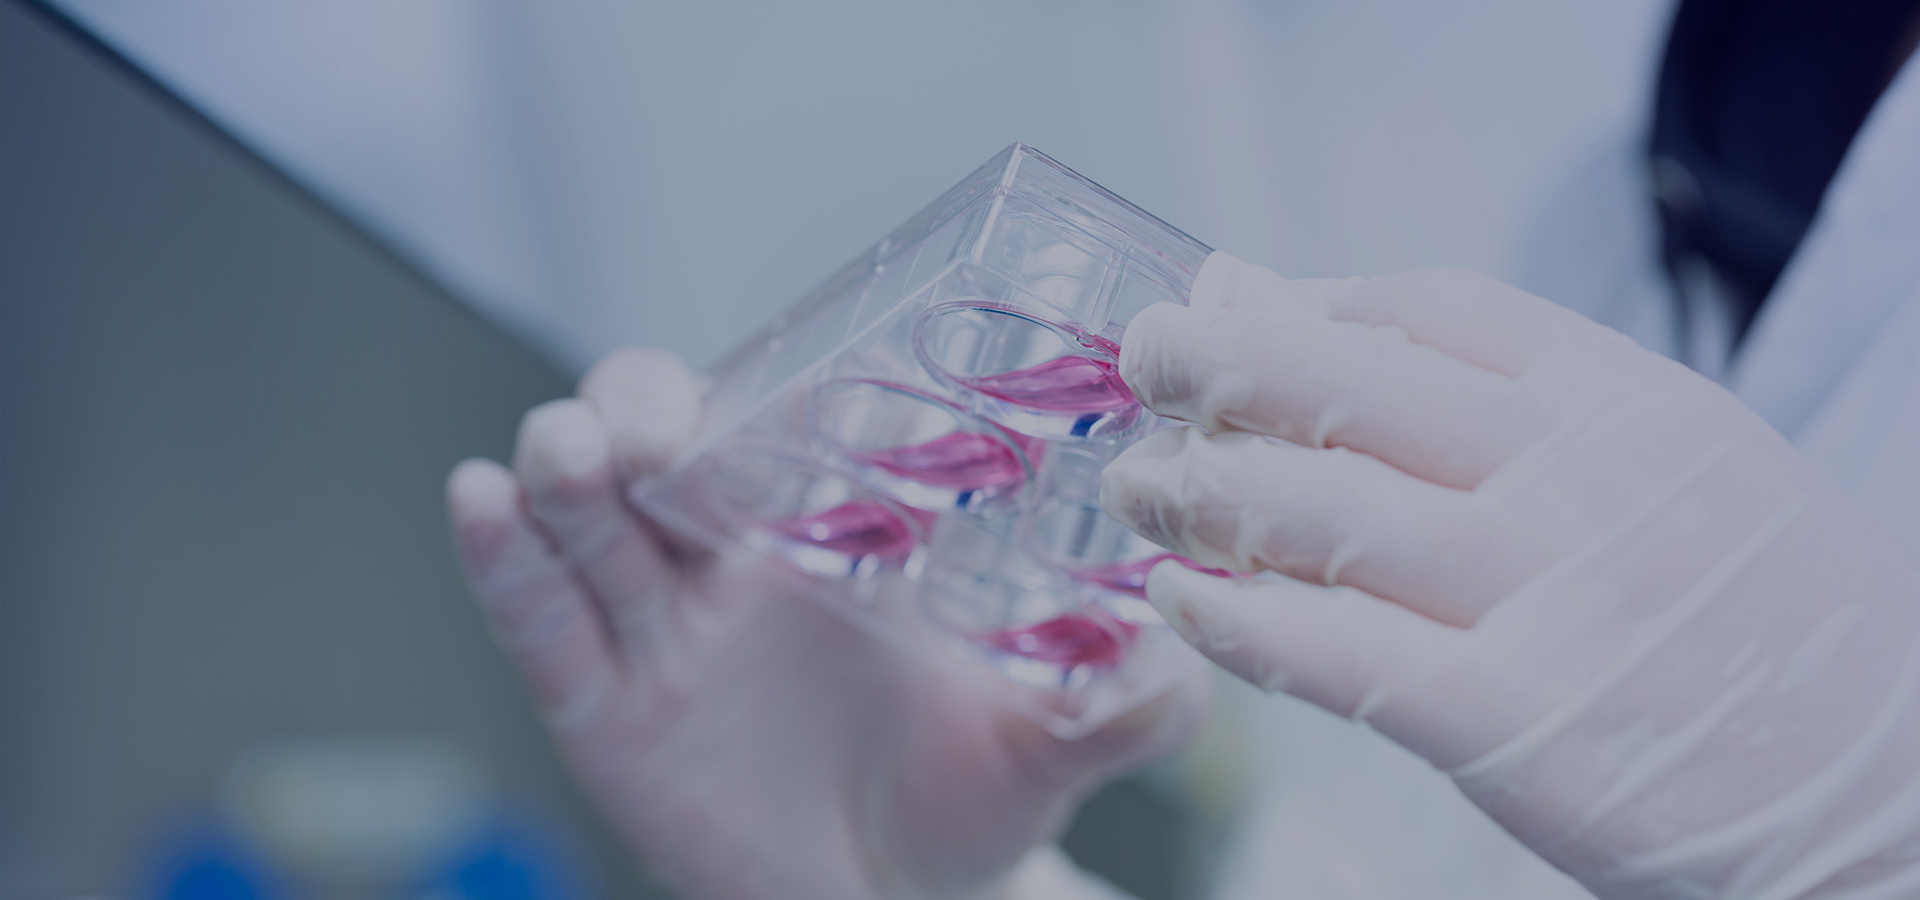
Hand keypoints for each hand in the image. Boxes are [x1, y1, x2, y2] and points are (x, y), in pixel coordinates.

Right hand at [447, 349, 1202, 899]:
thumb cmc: (967, 804)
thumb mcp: (1054, 748)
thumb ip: (1125, 701)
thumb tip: (1184, 654)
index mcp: (843, 534)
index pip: (796, 417)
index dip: (784, 376)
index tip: (812, 369)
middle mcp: (741, 559)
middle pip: (663, 436)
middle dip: (650, 405)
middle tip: (670, 424)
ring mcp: (663, 624)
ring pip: (588, 509)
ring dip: (571, 459)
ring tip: (580, 455)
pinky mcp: (603, 700)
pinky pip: (538, 617)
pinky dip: (501, 555)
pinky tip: (481, 498)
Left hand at [1101, 253, 1919, 897]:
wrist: (1892, 787)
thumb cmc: (1774, 628)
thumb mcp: (1683, 471)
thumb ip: (1525, 409)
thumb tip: (1343, 339)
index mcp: (1627, 402)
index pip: (1429, 310)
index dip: (1309, 305)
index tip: (1236, 309)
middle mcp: (1578, 478)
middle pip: (1345, 384)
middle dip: (1217, 362)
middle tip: (1139, 357)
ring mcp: (1544, 595)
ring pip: (1317, 509)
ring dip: (1199, 486)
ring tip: (1132, 481)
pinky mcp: (1509, 722)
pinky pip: (1332, 651)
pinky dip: (1237, 617)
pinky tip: (1178, 594)